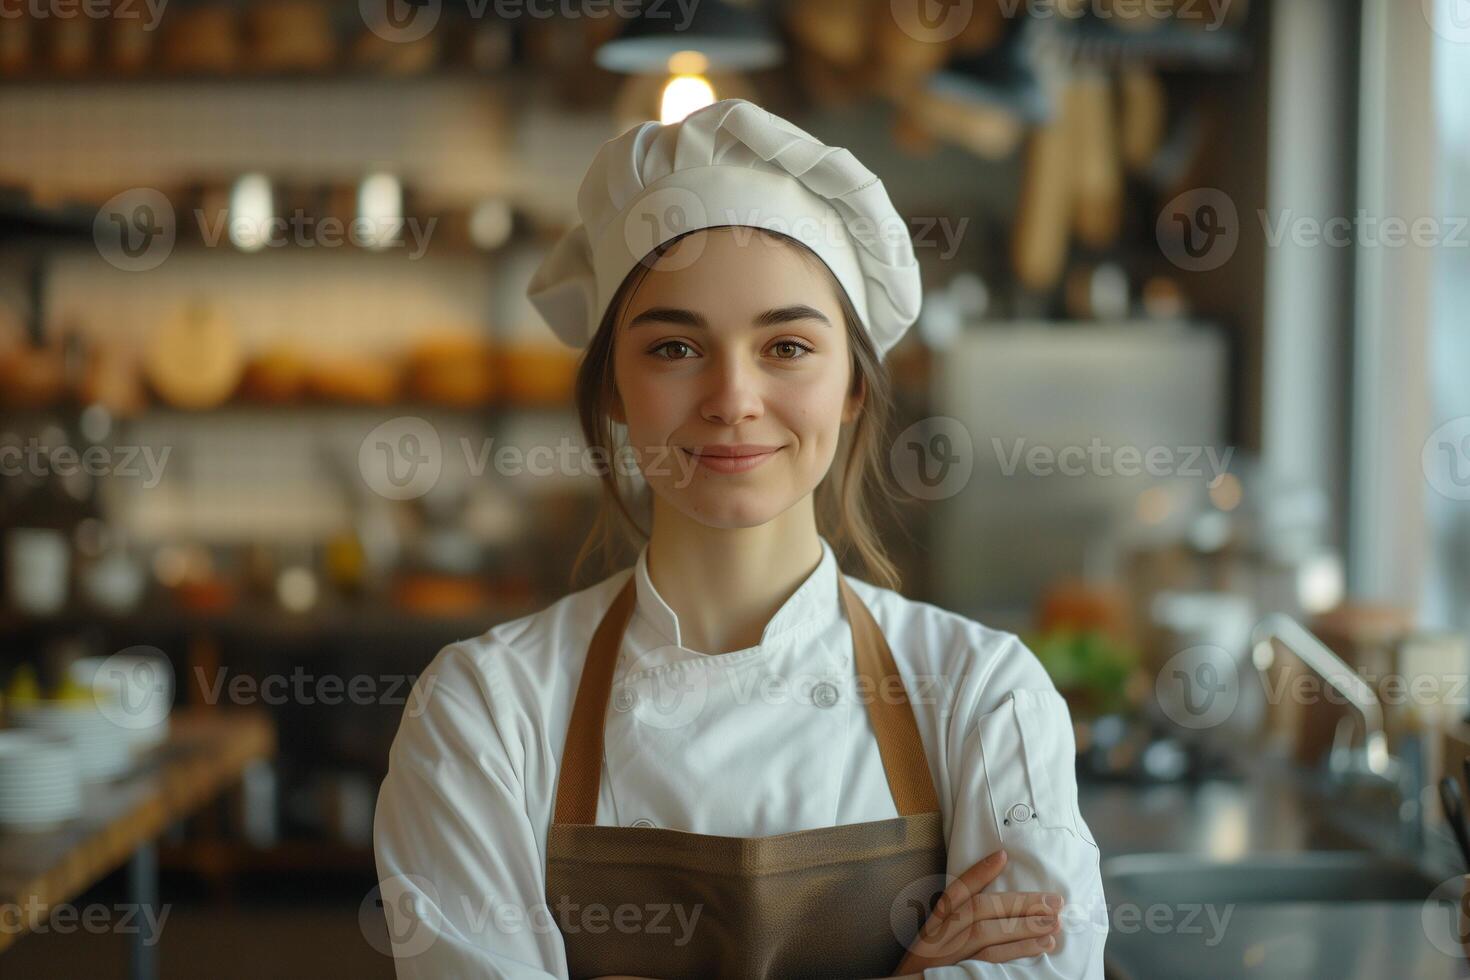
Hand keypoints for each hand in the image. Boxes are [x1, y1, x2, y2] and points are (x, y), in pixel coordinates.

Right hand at [891, 849, 1063, 974]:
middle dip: (1019, 902)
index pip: (955, 892)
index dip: (978, 872)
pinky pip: (990, 962)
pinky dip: (1017, 952)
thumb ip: (956, 923)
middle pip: (979, 909)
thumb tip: (996, 906)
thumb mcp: (934, 944)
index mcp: (933, 925)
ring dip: (1024, 926)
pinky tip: (1040, 947)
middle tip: (1055, 900)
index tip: (1003, 856)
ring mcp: (949, 957)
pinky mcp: (959, 975)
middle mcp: (939, 937)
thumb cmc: (927, 971)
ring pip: (986, 934)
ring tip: (1054, 923)